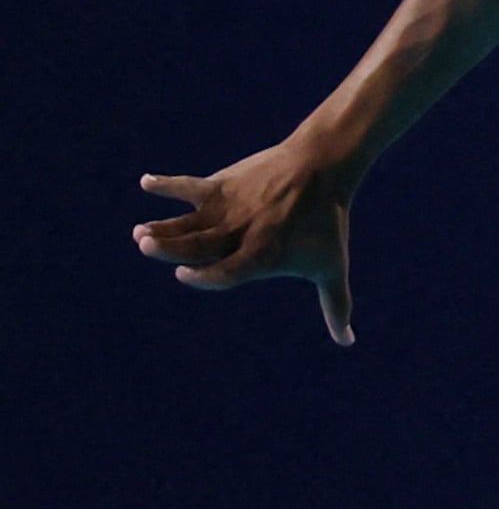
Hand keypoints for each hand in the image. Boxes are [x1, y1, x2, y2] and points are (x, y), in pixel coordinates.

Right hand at [134, 144, 359, 344]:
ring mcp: (231, 208)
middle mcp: (242, 232)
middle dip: (171, 246)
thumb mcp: (331, 265)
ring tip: (139, 233)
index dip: (205, 276)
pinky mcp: (224, 184)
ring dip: (162, 226)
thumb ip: (335, 305)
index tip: (183, 275)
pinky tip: (145, 182)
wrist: (325, 167)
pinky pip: (191, 186)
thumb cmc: (328, 222)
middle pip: (200, 243)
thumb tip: (348, 342)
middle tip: (144, 244)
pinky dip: (168, 185)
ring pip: (189, 221)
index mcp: (263, 255)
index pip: (229, 271)